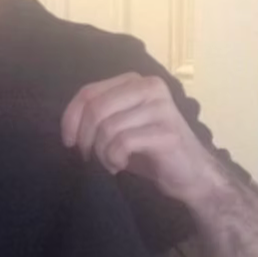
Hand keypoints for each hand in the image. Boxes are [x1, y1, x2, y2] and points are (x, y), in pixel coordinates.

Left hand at [60, 73, 220, 205]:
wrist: (189, 175)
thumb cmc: (148, 151)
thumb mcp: (117, 126)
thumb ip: (97, 116)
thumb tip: (68, 127)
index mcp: (134, 81)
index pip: (88, 92)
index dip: (70, 119)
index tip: (69, 143)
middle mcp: (150, 86)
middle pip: (96, 109)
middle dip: (85, 139)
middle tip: (89, 158)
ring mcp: (162, 107)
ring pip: (108, 127)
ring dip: (100, 152)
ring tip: (109, 163)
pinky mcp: (167, 131)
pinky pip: (122, 143)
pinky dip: (114, 159)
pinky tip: (120, 165)